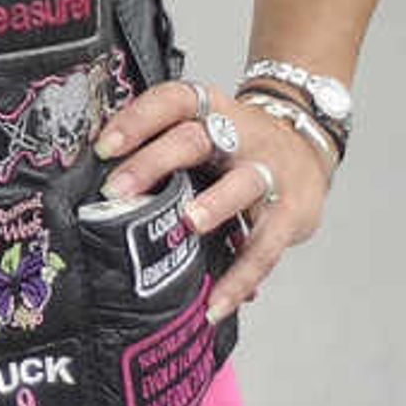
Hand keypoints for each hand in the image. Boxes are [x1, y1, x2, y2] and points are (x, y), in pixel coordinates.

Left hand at [92, 76, 328, 324]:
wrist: (308, 143)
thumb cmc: (236, 145)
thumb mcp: (205, 131)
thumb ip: (163, 151)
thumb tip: (96, 189)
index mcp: (210, 110)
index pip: (172, 101)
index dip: (138, 119)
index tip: (103, 148)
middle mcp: (240, 134)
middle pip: (196, 139)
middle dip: (155, 162)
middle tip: (117, 191)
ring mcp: (269, 172)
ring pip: (242, 184)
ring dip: (214, 205)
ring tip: (188, 225)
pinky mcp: (292, 213)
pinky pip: (265, 248)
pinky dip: (239, 279)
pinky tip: (214, 304)